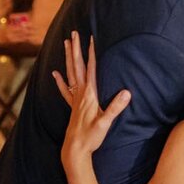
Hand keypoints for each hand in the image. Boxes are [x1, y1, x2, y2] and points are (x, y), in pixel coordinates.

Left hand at [54, 32, 130, 162]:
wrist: (75, 151)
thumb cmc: (91, 137)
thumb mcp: (106, 122)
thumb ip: (116, 107)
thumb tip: (127, 93)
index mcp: (89, 95)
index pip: (91, 69)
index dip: (91, 53)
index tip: (91, 38)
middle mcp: (80, 94)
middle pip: (77, 67)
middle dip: (76, 49)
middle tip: (74, 33)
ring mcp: (75, 100)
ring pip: (70, 74)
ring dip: (68, 58)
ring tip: (65, 44)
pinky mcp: (72, 108)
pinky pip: (64, 90)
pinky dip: (60, 81)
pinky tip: (55, 73)